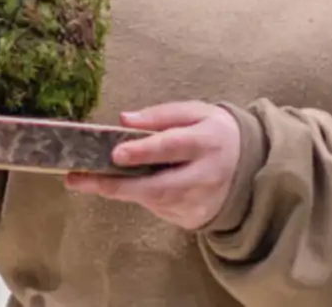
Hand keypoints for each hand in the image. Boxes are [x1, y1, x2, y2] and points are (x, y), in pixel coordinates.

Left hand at [65, 101, 240, 230]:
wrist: (251, 168)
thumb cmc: (215, 132)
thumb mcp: (196, 112)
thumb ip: (161, 115)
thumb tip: (125, 119)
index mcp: (206, 142)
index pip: (172, 147)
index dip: (144, 151)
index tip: (115, 154)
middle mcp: (205, 176)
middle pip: (157, 186)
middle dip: (117, 185)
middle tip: (80, 180)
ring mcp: (199, 203)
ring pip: (153, 200)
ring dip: (122, 189)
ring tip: (91, 178)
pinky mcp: (193, 220)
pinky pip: (159, 207)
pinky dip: (142, 195)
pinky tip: (134, 183)